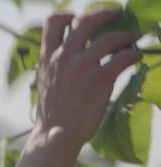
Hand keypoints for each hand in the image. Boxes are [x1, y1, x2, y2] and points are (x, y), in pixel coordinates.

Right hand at [34, 10, 143, 149]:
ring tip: (134, 36)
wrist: (56, 134)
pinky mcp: (102, 78)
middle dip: (103, 14)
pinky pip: (125, 56)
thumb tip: (73, 56)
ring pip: (110, 38)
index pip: (53, 23)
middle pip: (85, 22)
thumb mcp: (46, 82)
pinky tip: (138, 56)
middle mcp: (64, 57)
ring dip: (126, 34)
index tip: (78, 18)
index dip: (68, 15)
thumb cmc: (52, 113)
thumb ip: (57, 65)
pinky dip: (135, 53)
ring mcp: (83, 66)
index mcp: (47, 58)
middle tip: (115, 14)